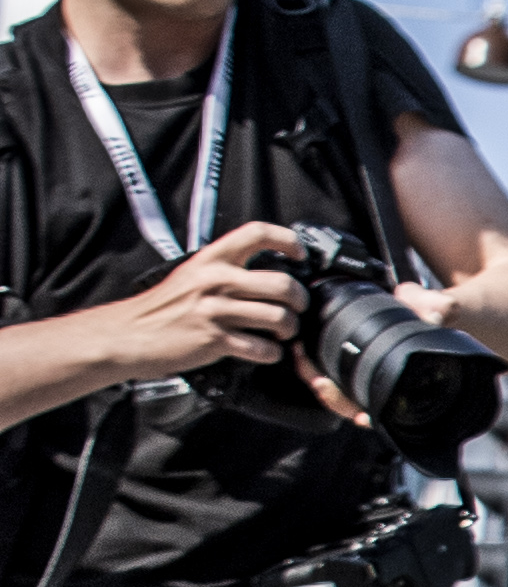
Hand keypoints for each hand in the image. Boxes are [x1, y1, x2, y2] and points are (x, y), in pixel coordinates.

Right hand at [113, 221, 304, 378]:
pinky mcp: (215, 340)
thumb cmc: (161, 307)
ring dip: (289, 329)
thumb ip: (224, 269)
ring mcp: (216, 310)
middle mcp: (216, 280)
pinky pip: (262, 348)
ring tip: (283, 332)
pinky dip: (271, 353)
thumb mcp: (191, 274)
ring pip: (278, 317)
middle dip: (299, 299)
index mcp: (212, 258)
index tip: (299, 254)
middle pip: (282, 283)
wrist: (128, 333)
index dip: (287, 241)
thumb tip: (263, 274)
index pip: (257, 233)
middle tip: (297, 307)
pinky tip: (265, 351)